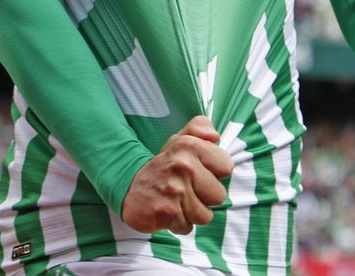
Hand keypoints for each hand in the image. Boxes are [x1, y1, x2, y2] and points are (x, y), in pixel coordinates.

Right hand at [121, 115, 233, 234]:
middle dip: (204, 196)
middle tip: (186, 189)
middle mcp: (183, 166)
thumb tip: (214, 135)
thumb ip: (199, 127)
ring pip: (205, 216)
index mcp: (189, 145)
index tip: (198, 172)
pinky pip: (187, 227)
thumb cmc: (163, 165)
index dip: (214, 172)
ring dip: (192, 212)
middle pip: (219, 195)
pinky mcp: (166, 212)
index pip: (226, 166)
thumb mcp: (179, 140)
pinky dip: (178, 223)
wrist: (128, 185)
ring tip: (177, 201)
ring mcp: (174, 190)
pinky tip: (167, 210)